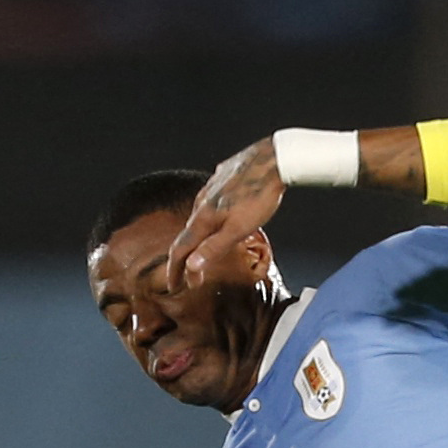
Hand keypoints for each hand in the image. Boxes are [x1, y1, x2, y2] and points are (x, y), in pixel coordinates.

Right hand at [167, 138, 283, 290]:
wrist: (273, 160)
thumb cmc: (259, 196)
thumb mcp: (238, 229)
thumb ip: (214, 248)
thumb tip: (191, 266)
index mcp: (204, 217)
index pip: (181, 249)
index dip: (176, 271)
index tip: (174, 287)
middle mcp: (202, 202)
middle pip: (188, 234)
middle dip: (186, 258)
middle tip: (190, 277)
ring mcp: (212, 188)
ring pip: (199, 216)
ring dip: (197, 237)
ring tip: (201, 250)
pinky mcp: (223, 178)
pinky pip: (211, 200)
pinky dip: (210, 216)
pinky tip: (218, 214)